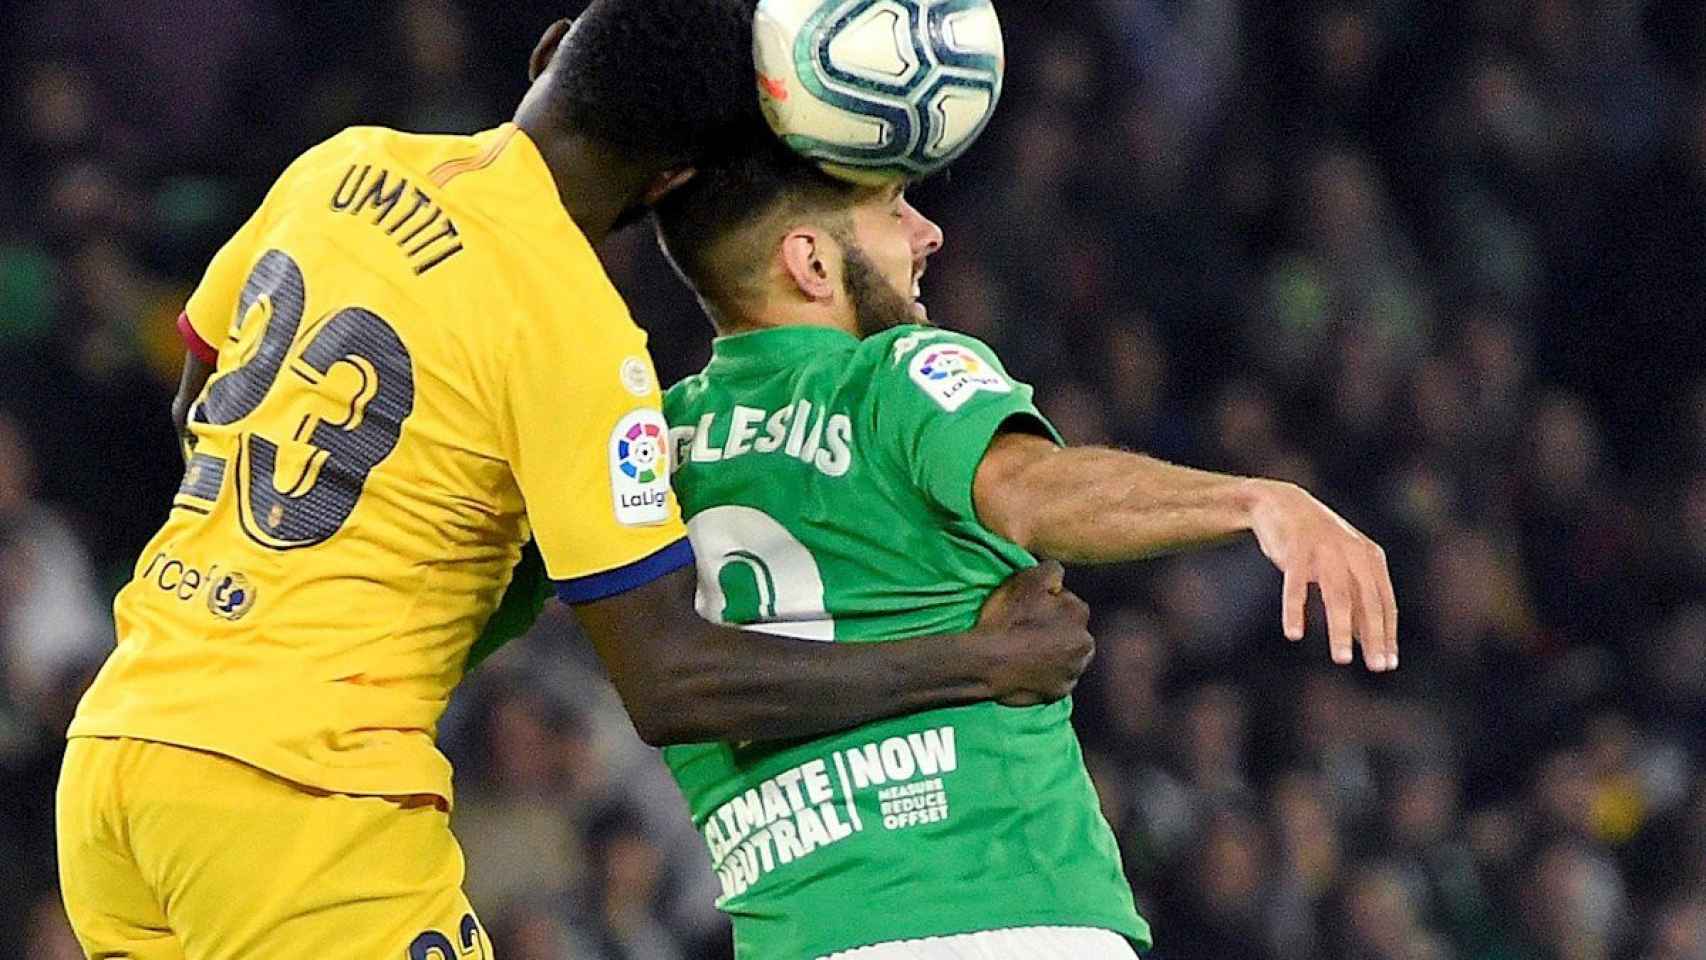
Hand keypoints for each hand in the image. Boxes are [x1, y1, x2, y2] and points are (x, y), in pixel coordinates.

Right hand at [974, 560, 1094, 705]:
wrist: (989, 664)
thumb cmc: (1008, 619)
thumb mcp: (1028, 580)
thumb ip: (1051, 570)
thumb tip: (1059, 574)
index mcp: (1080, 613)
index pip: (1066, 602)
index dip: (1046, 604)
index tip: (1028, 609)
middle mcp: (1085, 643)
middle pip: (1070, 630)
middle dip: (1056, 629)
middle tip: (1026, 630)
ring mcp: (1073, 671)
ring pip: (1066, 656)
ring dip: (1054, 652)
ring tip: (1027, 651)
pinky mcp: (1060, 693)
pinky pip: (1056, 679)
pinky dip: (1047, 674)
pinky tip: (1028, 668)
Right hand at [1246, 480, 1397, 670]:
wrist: (1281, 503)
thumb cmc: (1315, 544)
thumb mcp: (1342, 568)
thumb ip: (1356, 600)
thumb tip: (1369, 642)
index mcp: (1370, 559)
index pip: (1384, 603)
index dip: (1387, 634)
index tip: (1387, 664)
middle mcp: (1353, 552)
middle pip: (1368, 601)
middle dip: (1374, 637)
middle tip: (1377, 667)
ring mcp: (1324, 549)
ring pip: (1337, 596)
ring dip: (1341, 629)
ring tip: (1342, 659)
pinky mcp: (1296, 548)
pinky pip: (1295, 585)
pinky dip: (1294, 610)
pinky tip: (1293, 634)